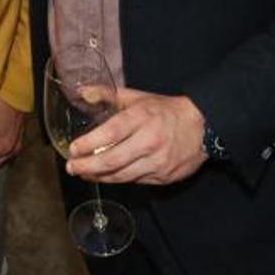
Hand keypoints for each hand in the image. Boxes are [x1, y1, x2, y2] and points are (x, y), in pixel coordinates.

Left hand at [66, 89, 206, 184]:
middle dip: (87, 167)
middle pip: (112, 161)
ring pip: (122, 176)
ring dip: (100, 177)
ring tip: (84, 174)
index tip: (73, 149)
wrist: (203, 126)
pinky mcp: (164, 177)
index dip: (89, 144)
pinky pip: (136, 181)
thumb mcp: (138, 97)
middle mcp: (150, 142)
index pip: (110, 133)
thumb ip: (109, 95)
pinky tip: (108, 176)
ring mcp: (158, 162)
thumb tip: (83, 93)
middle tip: (71, 168)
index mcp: (142, 118)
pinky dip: (119, 179)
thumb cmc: (166, 111)